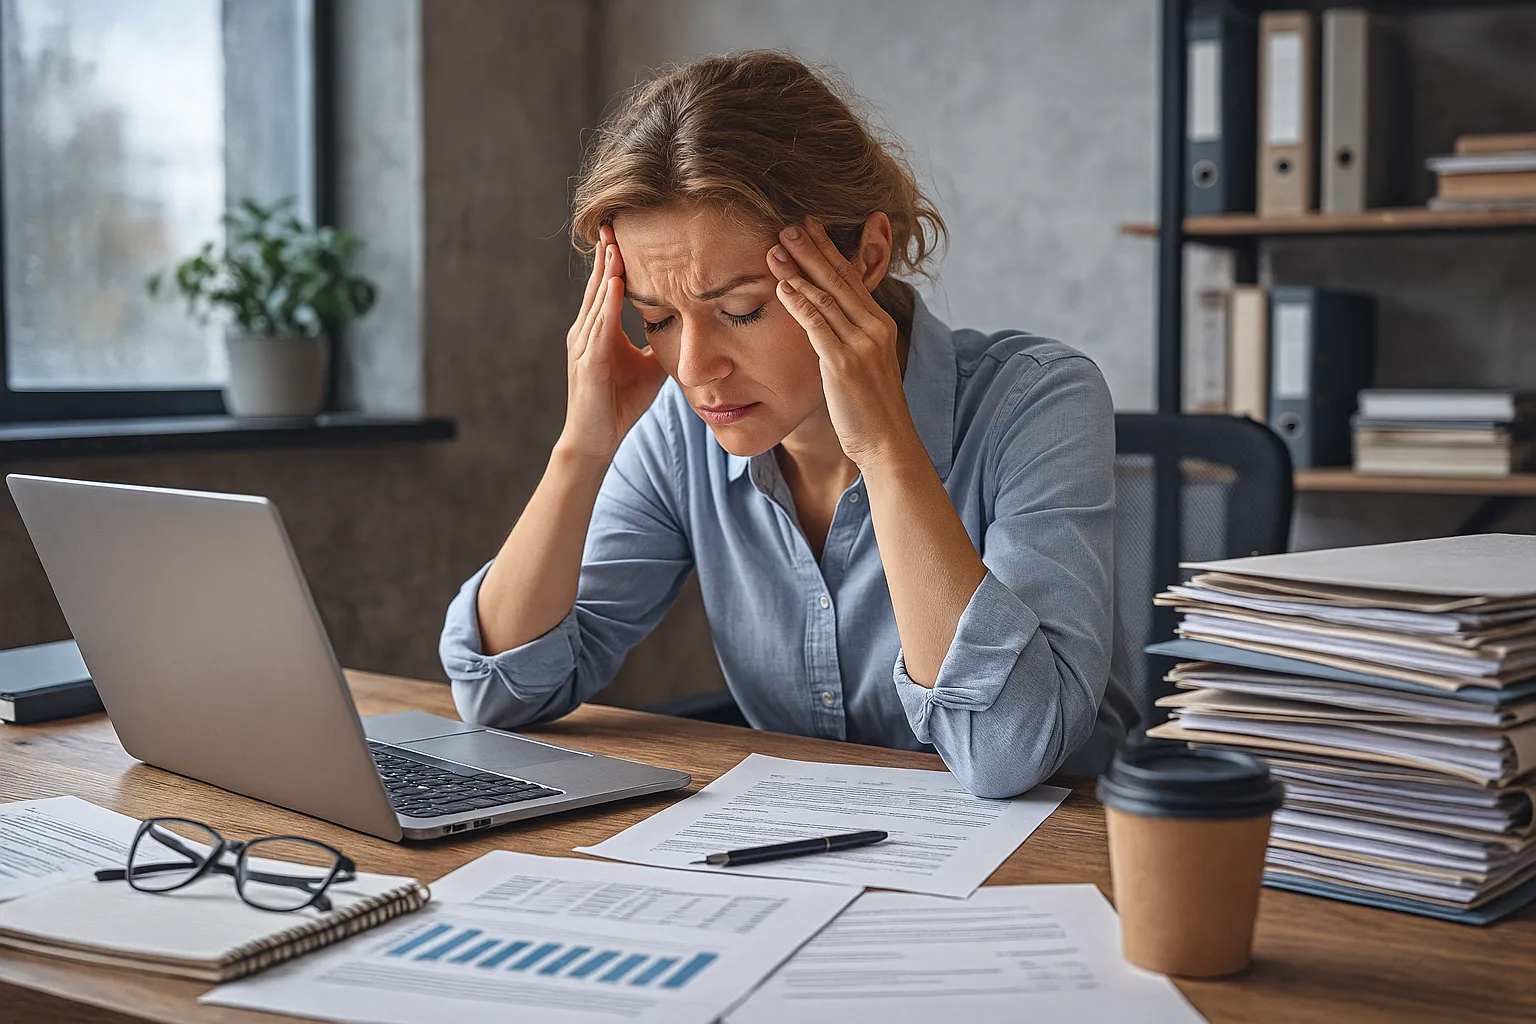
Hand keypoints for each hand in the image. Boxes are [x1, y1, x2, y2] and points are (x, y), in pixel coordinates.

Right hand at [557, 225, 667, 464]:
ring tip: (616, 244)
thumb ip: (659, 343)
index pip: (609, 287)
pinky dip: (607, 305)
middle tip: (616, 221)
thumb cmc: (619, 403)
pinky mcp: (588, 364)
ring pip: (597, 301)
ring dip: (606, 272)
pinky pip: (599, 328)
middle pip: (599, 285)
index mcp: (599, 329)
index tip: (628, 231)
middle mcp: (586, 331)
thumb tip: (687, 325)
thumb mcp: (647, 366)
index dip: (618, 260)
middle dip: (608, 254)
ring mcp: (584, 346)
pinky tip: (615, 285)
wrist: (596, 440)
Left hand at [767, 218, 922, 469]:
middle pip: (839, 278)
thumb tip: (822, 323)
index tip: (808, 227)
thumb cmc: (869, 409)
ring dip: (798, 269)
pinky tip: (782, 286)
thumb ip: (846, 339)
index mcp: (879, 324)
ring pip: (826, 297)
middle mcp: (874, 328)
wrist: (887, 443)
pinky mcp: (845, 364)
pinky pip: (818, 326)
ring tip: (776, 246)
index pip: (851, 278)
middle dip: (812, 248)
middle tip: (788, 222)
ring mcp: (861, 344)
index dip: (828, 251)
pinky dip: (799, 302)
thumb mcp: (862, 365)